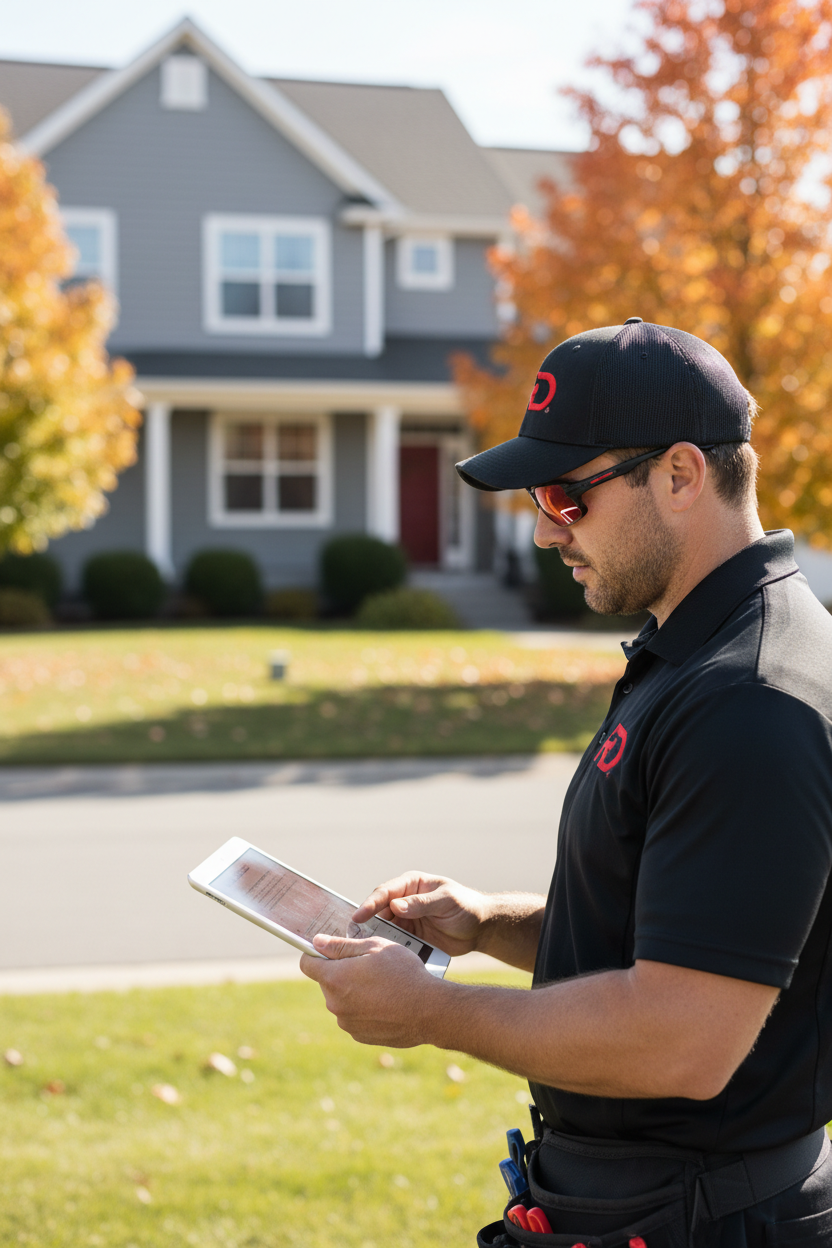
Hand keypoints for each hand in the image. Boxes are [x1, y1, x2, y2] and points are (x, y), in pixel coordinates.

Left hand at [299, 933, 440, 1046]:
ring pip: (342, 1000)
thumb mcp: (375, 947)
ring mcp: (346, 1022)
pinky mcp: (359, 1035)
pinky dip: (365, 1009)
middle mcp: (334, 1003)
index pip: (307, 964)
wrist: (429, 1010)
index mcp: (334, 978)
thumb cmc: (403, 972)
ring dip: (354, 991)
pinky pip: (354, 1016)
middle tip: (369, 966)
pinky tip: (386, 1003)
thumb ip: (341, 945)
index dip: (316, 954)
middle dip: (342, 972)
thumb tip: (316, 942)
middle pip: (327, 982)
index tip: (331, 950)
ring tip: (382, 985)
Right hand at [351, 871, 488, 956]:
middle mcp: (404, 901)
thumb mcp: (446, 901)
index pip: (385, 892)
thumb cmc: (466, 907)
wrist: (480, 928)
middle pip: (378, 911)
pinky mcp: (410, 938)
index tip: (358, 916)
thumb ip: (422, 903)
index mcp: (411, 885)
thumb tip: (395, 905)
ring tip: (362, 950)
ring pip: (383, 928)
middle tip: (353, 937)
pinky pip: (393, 943)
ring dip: (374, 938)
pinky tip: (379, 958)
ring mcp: (406, 920)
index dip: (370, 903)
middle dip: (366, 923)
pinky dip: (386, 949)